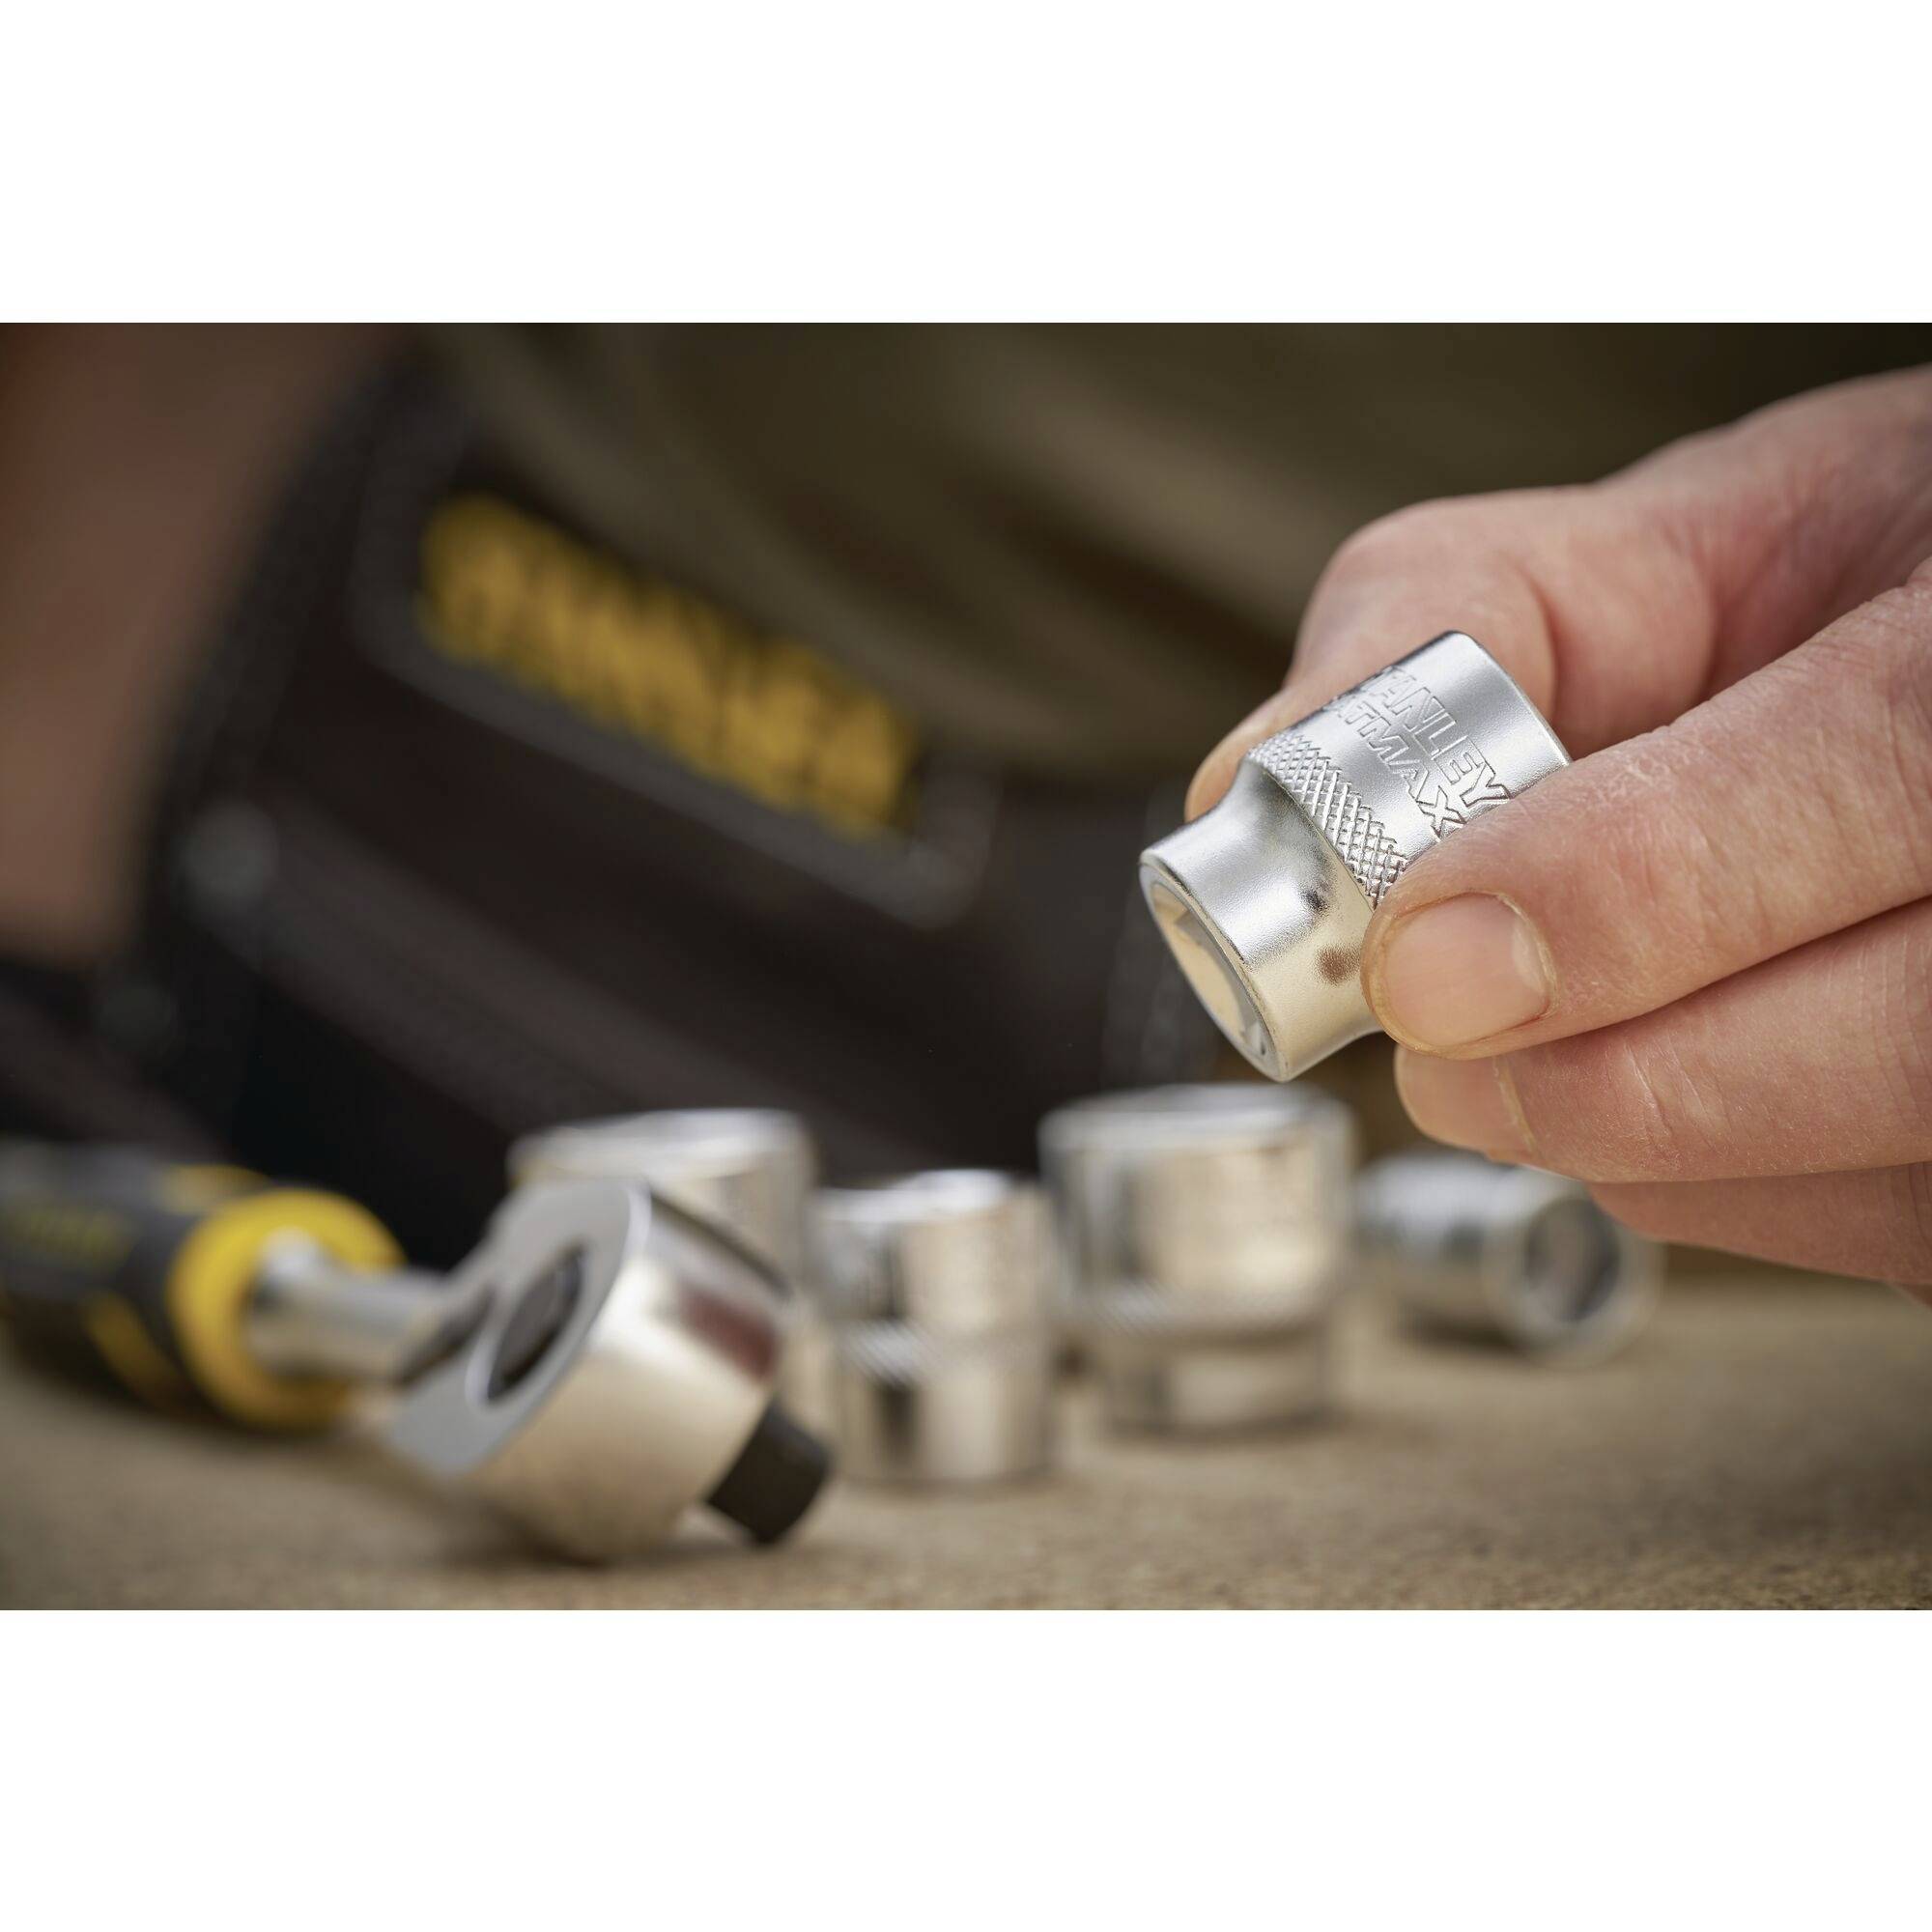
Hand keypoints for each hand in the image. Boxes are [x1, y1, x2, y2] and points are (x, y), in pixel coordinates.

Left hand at [1188, 368, 1931, 1292]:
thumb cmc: (1812, 595)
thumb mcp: (1649, 543)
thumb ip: (1447, 629)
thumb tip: (1243, 788)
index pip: (1874, 767)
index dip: (1634, 888)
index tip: (1421, 959)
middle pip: (1900, 1041)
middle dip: (1617, 1076)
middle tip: (1434, 1034)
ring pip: (1867, 1178)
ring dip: (1645, 1137)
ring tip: (1535, 1030)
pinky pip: (1862, 1227)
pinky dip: (1710, 1178)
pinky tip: (1659, 1062)